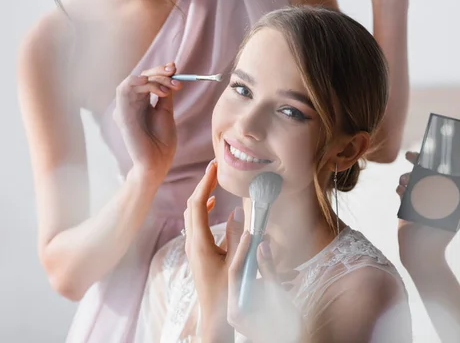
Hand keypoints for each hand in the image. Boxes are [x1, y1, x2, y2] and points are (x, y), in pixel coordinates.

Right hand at [113, 62, 182, 179]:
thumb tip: (171, 75)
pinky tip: (157, 88)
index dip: (159, 71)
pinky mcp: (122, 114)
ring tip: (168, 87)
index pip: (147, 79)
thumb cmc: (162, 141)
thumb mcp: (166, 112)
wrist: (158, 161)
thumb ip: (165, 94)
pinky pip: (124, 91)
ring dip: (152, 78)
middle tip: (174, 72)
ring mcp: (125, 108)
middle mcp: (131, 103)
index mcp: (141, 102)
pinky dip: (140, 84)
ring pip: (133, 80)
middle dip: (158, 71)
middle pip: (140, 77)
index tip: (175, 68)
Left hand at [184, 161, 302, 341]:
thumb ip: (239, 239)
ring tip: (214, 184)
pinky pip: (198, 226)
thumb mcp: (237, 266)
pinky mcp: (199, 255)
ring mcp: (194, 250)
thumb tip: (239, 212)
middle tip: (215, 170)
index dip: (205, 184)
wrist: (215, 319)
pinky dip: (205, 212)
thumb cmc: (228, 296)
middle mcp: (193, 245)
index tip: (214, 167)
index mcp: (200, 245)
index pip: (198, 205)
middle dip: (203, 186)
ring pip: (193, 216)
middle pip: (192, 207)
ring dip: (203, 197)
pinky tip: (217, 211)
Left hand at [227, 236, 304, 342]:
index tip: (251, 234)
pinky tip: (288, 280)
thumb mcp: (277, 296)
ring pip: (252, 283)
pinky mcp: (250, 312)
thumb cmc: (285, 328)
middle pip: (241, 276)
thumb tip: (261, 246)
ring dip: (268, 272)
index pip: (234, 272)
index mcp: (236, 308)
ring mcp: (242, 311)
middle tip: (261, 239)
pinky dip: (269, 284)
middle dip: (255, 258)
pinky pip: (257, 291)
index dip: (243, 251)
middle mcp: (234, 310)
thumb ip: (268, 270)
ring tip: (285, 265)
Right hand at [396, 152, 459, 267]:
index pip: (443, 169)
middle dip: (417, 162)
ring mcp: (419, 198)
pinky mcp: (406, 204)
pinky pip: (402, 190)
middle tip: (410, 156)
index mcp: (448, 192)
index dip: (437, 159)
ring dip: (407, 175)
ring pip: (411, 178)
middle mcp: (434, 193)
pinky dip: (401, 187)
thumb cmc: (444, 232)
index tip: (431, 151)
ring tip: (405, 180)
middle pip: (425, 170)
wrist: (422, 251)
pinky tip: (402, 190)